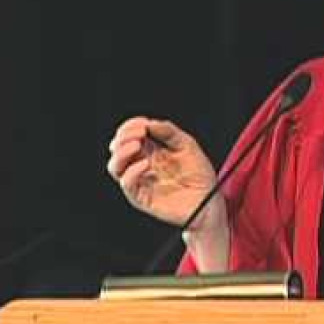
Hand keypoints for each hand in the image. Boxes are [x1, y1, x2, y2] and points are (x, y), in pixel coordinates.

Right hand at [107, 117, 222, 230]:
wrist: (208, 200)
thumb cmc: (199, 174)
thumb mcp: (187, 146)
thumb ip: (170, 133)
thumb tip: (150, 123)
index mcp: (151, 151)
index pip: (129, 136)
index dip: (131, 127)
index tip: (142, 122)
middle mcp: (141, 165)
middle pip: (117, 149)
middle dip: (124, 137)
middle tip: (140, 132)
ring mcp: (140, 181)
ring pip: (115, 166)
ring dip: (121, 153)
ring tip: (137, 144)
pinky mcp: (141, 197)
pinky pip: (127, 183)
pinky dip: (132, 171)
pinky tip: (146, 164)